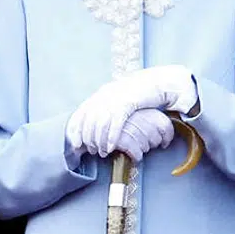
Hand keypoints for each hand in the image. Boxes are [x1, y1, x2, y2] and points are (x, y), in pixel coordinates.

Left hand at [64, 68, 198, 158]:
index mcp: (102, 93)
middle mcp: (106, 94)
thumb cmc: (140, 93)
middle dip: (88, 138)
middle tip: (91, 150)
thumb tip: (97, 123)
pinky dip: (111, 137)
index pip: (82, 112)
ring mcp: (116, 98)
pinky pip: (115, 123)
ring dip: (99, 141)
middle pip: (89, 120)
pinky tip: (110, 147)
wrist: (158, 81)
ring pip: (101, 123)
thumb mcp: (120, 98)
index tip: (75, 142)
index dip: (76, 128)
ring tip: (102, 152)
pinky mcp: (128, 103)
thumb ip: (109, 107)